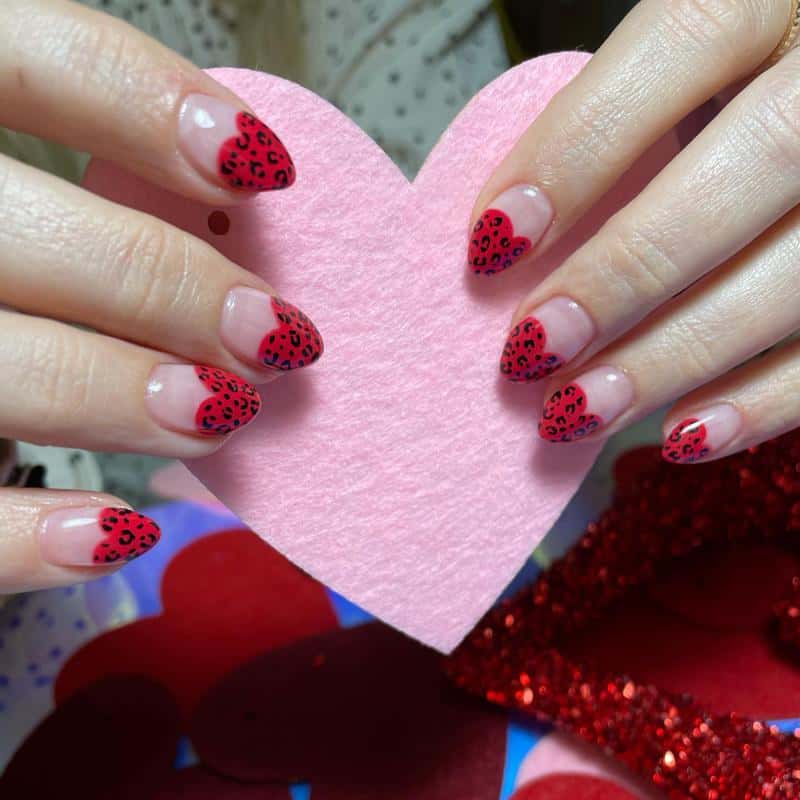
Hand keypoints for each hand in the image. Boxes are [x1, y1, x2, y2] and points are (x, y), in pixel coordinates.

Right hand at [0, 0, 321, 592]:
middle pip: (9, 225)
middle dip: (159, 281)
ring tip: (219, 412)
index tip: (262, 166)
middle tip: (271, 335)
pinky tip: (115, 534)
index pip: (21, 54)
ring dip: (118, 393)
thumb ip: (112, 208)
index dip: (143, 98)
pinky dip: (28, 537)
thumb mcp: (35, 220)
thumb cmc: (12, 280)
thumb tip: (251, 215)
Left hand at [470, 0, 799, 463]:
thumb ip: (614, 123)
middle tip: (533, 347)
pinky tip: (681, 435)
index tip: (494, 241)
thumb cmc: (728, 89)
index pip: (686, 43)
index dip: (581, 148)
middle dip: (629, 272)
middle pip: (757, 165)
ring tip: (581, 409)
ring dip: (679, 357)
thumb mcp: (681, 68)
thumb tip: (506, 238)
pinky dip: (765, 403)